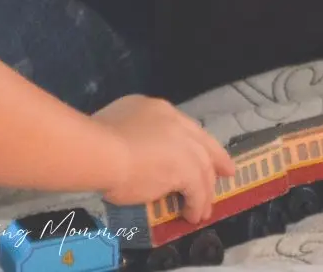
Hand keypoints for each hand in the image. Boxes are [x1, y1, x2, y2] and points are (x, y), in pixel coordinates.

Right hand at [93, 95, 234, 223]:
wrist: (100, 152)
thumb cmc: (96, 140)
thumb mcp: (114, 125)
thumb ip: (130, 133)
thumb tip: (131, 149)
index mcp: (155, 108)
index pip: (183, 125)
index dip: (195, 140)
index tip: (202, 151)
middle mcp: (174, 122)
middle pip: (202, 143)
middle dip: (216, 160)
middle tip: (225, 174)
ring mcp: (183, 144)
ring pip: (202, 169)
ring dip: (204, 191)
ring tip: (201, 209)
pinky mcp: (186, 168)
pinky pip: (198, 190)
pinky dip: (197, 204)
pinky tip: (192, 215)